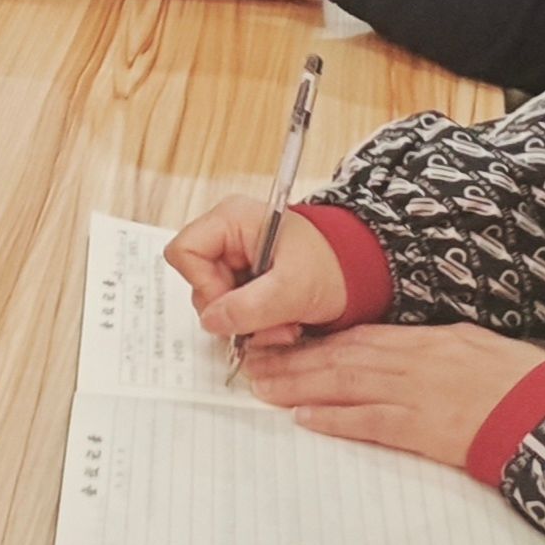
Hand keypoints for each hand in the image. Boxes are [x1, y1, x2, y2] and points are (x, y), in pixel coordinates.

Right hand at [168, 192, 352, 351]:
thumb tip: (212, 321)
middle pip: (199, 283)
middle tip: (270, 325)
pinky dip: (255, 325)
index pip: (185, 251)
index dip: (203, 284)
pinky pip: (232, 311)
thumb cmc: (333, 265)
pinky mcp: (244, 281)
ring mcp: (234, 260)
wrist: (359, 273)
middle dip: (234, 313)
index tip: (234, 306)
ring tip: (283, 325)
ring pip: (216, 304)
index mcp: (232, 219)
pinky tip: (281, 323)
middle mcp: (227, 236)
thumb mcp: (293, 288)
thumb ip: (250, 306)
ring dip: (248, 324)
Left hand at [238, 322, 544, 470]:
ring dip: (300, 388)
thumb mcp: (472, 345)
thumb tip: (403, 348)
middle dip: (293, 362)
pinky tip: (307, 419)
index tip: (285, 342)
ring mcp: (414, 395)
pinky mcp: (422, 430)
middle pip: (340, 358)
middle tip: (254, 364)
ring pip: (344, 386)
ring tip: (265, 389)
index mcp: (425, 339)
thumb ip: (433, 346)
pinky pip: (369, 423)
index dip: (316, 341)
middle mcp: (412, 362)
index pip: (358, 337)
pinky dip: (335, 420)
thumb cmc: (518, 381)